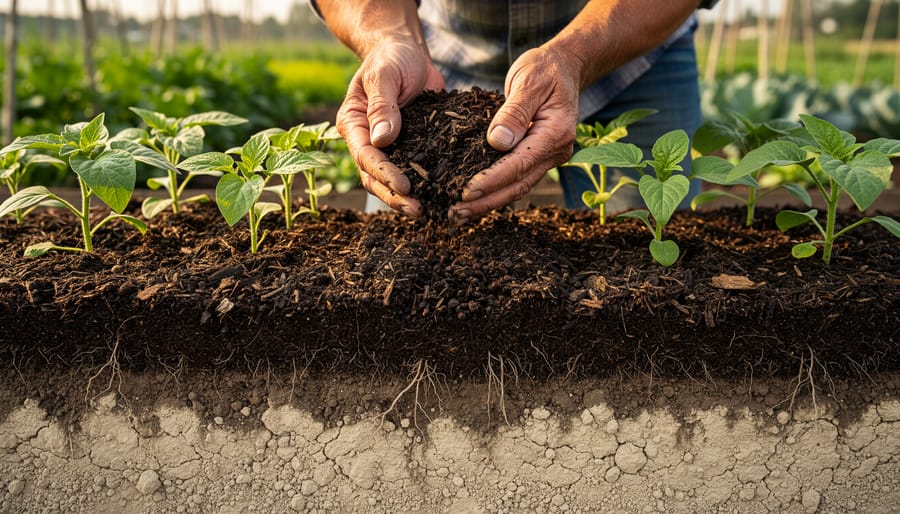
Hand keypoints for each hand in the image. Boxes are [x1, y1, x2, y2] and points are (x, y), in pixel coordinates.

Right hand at [336, 39, 444, 216]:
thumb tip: (382, 140)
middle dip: (394, 196)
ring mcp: (387, 146)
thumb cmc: (391, 57)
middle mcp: (366, 140)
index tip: (405, 186)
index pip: (365, 157)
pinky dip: (422, 184)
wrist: (406, 50)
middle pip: (374, 177)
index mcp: (353, 123)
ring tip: (426, 211)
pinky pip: (411, 170)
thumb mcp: (385, 75)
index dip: (384, 174)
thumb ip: (382, 105)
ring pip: (389, 180)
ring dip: (404, 198)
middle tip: (417, 209)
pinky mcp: (408, 146)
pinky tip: (438, 195)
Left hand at [449, 46, 581, 223]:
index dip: (492, 180)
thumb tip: (497, 141)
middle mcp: (555, 151)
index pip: (519, 163)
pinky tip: (472, 200)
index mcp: (556, 133)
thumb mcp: (528, 81)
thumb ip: (514, 111)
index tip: (465, 192)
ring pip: (516, 188)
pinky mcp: (536, 157)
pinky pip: (515, 179)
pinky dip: (494, 191)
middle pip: (518, 185)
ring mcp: (548, 157)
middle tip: (455, 213)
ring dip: (488, 202)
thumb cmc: (545, 69)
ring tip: (458, 214)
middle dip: (486, 201)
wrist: (563, 67)